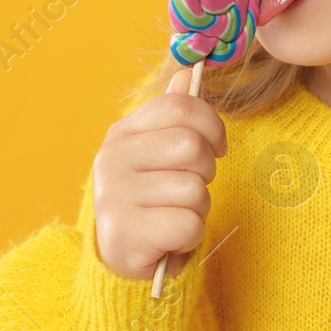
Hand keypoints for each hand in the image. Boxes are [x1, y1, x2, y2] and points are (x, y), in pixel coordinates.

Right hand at [91, 69, 226, 280]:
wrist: (123, 257)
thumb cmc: (151, 200)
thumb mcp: (158, 153)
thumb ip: (171, 116)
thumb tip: (186, 74)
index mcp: (122, 133)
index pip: (180, 107)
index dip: (211, 125)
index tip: (217, 147)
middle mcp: (112, 159)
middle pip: (192, 147)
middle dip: (206, 172)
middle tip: (190, 189)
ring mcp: (115, 196)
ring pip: (194, 189)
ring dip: (198, 208)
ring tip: (177, 215)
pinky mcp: (126, 233)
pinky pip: (189, 224)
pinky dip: (191, 236)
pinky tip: (172, 238)